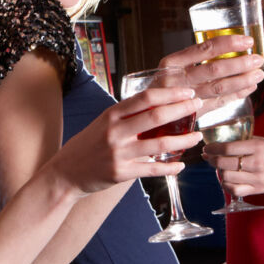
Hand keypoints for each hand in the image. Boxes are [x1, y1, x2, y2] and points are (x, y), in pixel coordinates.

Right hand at [49, 85, 202, 193]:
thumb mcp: (103, 123)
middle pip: (155, 116)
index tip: (187, 91)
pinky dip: (169, 168)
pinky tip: (181, 165)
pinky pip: (152, 170)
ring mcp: (119, 153)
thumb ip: (126, 116)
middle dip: (181, 109)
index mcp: (111, 115)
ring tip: (197, 136)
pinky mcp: (121, 173)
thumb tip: (157, 106)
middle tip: (198, 105)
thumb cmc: (88, 145)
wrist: (66, 173)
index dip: (170, 93)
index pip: (145, 98)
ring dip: (183, 140)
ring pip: (159, 144)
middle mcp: (115, 131)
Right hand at [159, 35, 263, 113]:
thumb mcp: (171, 68)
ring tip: (259, 74)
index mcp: (171, 62)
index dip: (228, 44)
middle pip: (214, 69)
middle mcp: (176, 80)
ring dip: (242, 81)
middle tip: (258, 59)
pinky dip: (236, 96)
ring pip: (218, 88)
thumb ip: (193, 60)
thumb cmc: (162, 86)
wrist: (145, 114)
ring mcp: (183, 99)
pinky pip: (218, 103)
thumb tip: (229, 48)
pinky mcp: (191, 114)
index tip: (247, 41)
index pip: (204, 48)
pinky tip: (249, 88)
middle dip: (240, 64)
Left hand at [201, 135, 263, 197]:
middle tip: (209, 156)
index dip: (213, 148)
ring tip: (219, 167)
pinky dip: (226, 185)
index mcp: (257, 147)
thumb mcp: (262, 141)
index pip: (228, 148)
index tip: (207, 148)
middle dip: (212, 159)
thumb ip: (243, 140)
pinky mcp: (256, 189)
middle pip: (224, 163)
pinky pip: (234, 190)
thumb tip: (220, 140)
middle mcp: (256, 163)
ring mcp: (256, 178)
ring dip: (218, 171)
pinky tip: (226, 179)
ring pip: (226, 177)